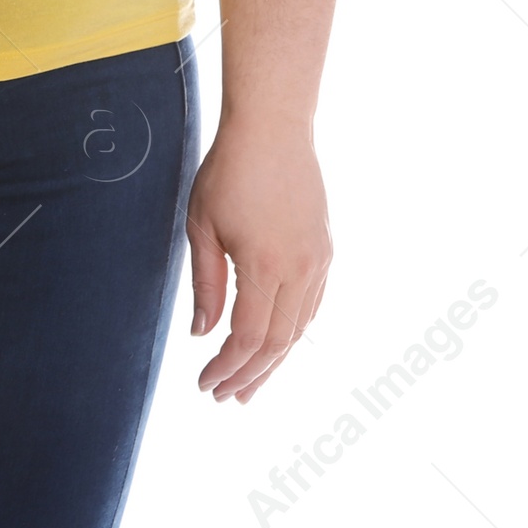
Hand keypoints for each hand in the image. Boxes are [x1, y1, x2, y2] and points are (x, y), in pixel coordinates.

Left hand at [185, 124, 330, 403]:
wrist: (273, 129)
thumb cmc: (228, 172)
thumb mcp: (201, 226)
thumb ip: (206, 284)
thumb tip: (201, 333)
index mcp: (265, 267)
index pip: (247, 337)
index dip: (226, 367)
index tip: (205, 385)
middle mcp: (300, 270)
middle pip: (277, 342)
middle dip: (250, 375)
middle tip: (226, 398)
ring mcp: (319, 261)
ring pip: (299, 328)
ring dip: (274, 360)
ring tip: (250, 384)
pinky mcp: (325, 250)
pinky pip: (312, 304)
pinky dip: (293, 331)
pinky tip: (276, 343)